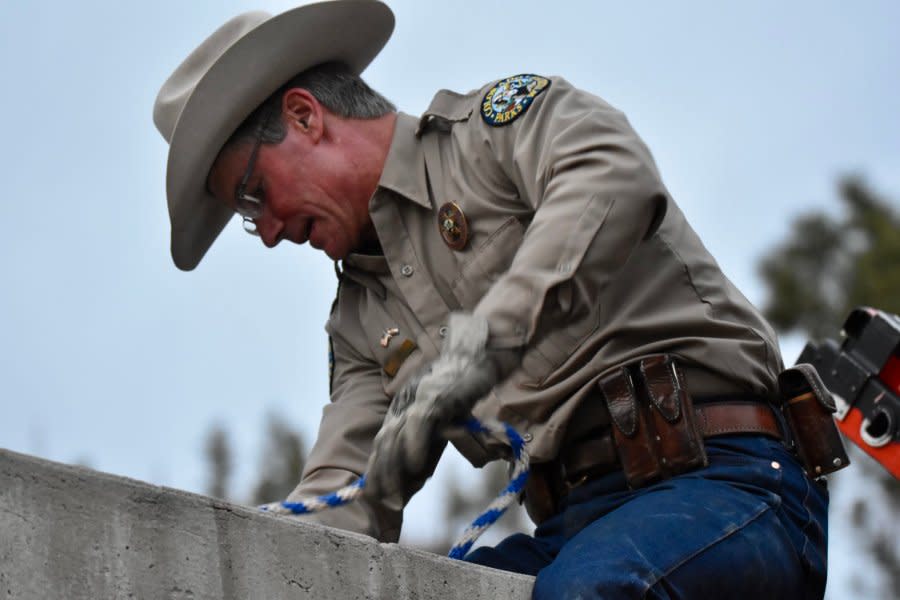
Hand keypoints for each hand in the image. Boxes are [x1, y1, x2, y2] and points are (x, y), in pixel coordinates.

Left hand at [363, 313, 518, 500]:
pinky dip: (414, 447)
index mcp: (400, 408)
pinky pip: (419, 425)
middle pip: (383, 444)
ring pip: (395, 437)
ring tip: (393, 495)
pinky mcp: (434, 397)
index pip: (382, 444)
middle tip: (382, 503)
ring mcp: (416, 399)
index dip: (377, 471)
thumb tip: (416, 472)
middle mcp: (402, 404)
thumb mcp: (440, 418)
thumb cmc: (462, 388)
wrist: (478, 357)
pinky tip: (414, 467)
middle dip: (381, 477)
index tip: (376, 496)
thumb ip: (428, 440)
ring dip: (393, 470)